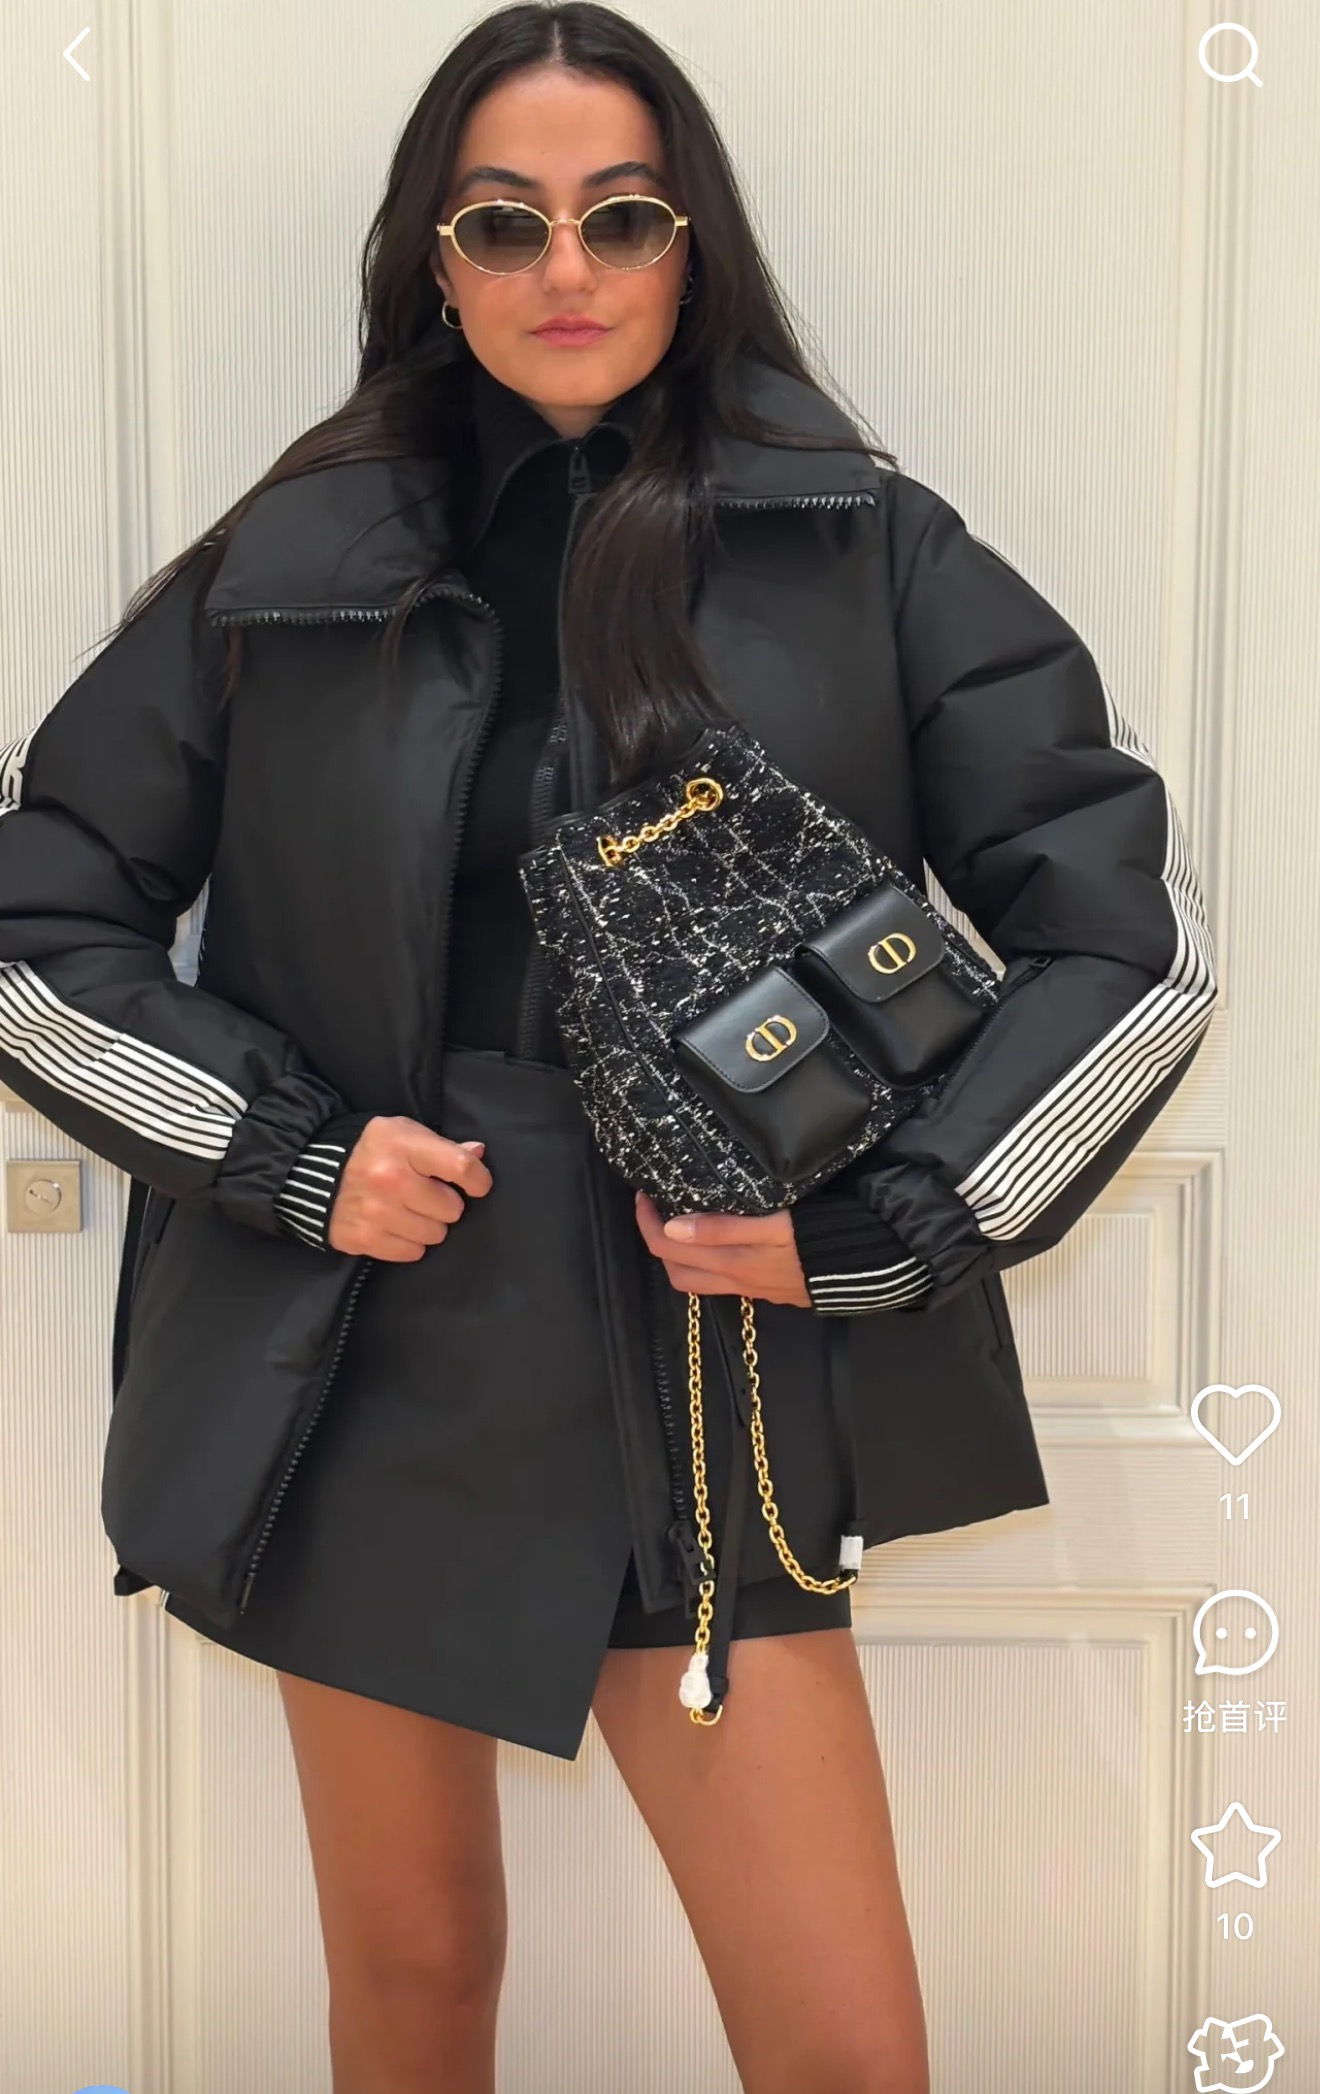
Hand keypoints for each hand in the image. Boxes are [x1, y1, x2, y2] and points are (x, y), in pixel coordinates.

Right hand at [327, 1117, 492, 1258]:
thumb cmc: (371, 1149)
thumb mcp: (403, 1132)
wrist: (312, 1173)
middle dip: (445, 1203)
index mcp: (404, 1146)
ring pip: (435, 1234)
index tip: (476, 1185)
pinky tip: (395, 1226)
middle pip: (452, 1209)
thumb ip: (441, 1144)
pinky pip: (412, 1253)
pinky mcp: (364, 1239)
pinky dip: (409, 1243)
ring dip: (428, 1225)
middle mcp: (391, 1180)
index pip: (461, 1168)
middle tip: (426, 1195)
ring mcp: (377, 1213)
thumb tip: (478, 1153)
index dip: (478, 1180)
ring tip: (409, 1210)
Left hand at [633, 1190, 811, 1307]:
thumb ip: (723, 1228)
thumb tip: (672, 1227)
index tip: (645, 1192)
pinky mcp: (768, 1289)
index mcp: (731, 1262)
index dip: (647, 1221)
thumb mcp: (775, 1225)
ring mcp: (751, 1288)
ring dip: (680, 1255)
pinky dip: (706, 1261)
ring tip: (682, 1222)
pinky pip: (721, 1280)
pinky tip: (718, 1239)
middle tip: (657, 1205)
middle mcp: (735, 1280)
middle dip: (657, 1239)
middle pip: (676, 1269)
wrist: (869, 1268)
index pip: (667, 1247)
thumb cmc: (822, 1238)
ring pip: (697, 1279)